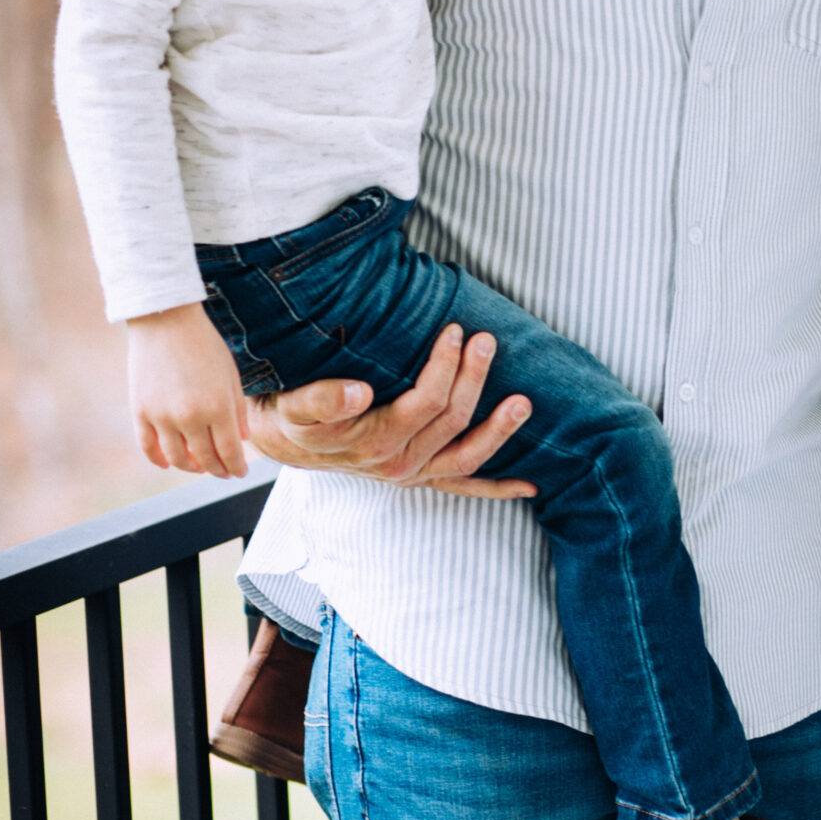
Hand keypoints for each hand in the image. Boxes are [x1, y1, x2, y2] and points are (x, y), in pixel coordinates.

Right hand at [128, 301, 251, 478]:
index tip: (240, 473)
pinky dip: (159, 460)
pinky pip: (148, 447)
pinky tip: (169, 463)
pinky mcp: (140, 411)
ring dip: (191, 468)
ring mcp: (162, 416)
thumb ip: (237, 410)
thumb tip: (240, 440)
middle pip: (205, 459)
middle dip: (218, 470)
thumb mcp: (230, 375)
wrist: (165, 319)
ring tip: (200, 467)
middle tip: (224, 473)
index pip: (230, 452)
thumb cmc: (204, 344)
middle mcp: (190, 417)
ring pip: (177, 458)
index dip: (237, 467)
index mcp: (218, 407)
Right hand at [243, 321, 538, 495]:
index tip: (455, 331)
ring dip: (499, 431)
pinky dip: (497, 488)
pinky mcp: (422, 478)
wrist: (290, 442)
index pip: (425, 404)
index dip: (444, 368)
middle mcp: (399, 464)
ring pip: (467, 457)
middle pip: (451, 422)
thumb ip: (322, 399)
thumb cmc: (295, 415)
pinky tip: (530, 486)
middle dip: (473, 380)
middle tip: (486, 341)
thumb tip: (358, 393)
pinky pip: (464, 487)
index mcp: (374, 442)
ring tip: (523, 403)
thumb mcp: (295, 405)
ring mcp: (414, 475)